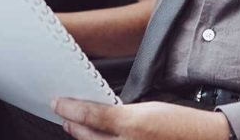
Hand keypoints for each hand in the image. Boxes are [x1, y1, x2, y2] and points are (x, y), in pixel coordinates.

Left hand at [53, 99, 231, 139]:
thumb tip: (100, 113)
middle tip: (62, 114)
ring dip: (82, 137)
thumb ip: (121, 113)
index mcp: (131, 124)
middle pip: (87, 136)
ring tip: (74, 128)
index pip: (90, 116)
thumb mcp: (148, 109)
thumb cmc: (182, 124)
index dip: (70, 109)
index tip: (57, 103)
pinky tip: (96, 138)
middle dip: (72, 124)